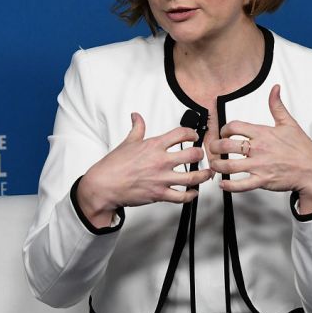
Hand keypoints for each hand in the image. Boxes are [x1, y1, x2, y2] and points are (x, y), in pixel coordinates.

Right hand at [77, 113, 213, 226]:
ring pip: (192, 177)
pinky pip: (182, 196)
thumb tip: (136, 116)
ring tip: (207, 173)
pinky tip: (193, 192)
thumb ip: (137, 128)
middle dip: (201, 154)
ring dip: (203, 175)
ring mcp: (161, 179)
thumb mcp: (127, 142)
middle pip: (192, 154)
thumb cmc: (114, 166)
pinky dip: (191, 195)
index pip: (181, 134)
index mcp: (154, 146)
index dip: (192, 133)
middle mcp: (161, 161)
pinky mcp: (159, 194)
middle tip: (202, 154)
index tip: (194, 136)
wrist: (104, 185)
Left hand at [208, 85, 311, 213]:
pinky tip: (223, 183)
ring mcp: (259, 166)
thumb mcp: (289, 123)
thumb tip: (275, 88)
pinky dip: (228, 185)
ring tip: (215, 165)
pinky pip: (240, 185)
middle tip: (213, 149)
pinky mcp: (262, 181)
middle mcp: (258, 148)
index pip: (234, 126)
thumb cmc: (302, 149)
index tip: (223, 134)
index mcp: (263, 133)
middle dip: (214, 147)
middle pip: (226, 145)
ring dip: (217, 165)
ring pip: (229, 165)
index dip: (224, 129)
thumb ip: (277, 106)